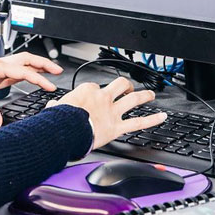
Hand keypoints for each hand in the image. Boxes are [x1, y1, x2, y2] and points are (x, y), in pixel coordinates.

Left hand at [0, 53, 62, 128]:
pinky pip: (16, 71)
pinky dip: (28, 73)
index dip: (39, 79)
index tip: (50, 86)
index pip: (23, 71)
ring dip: (37, 66)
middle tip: (58, 70)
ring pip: (22, 63)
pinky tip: (33, 78)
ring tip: (51, 71)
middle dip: (44, 64)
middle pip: (27, 59)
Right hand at [46, 77, 166, 148]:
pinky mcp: (117, 127)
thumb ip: (57, 105)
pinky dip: (153, 119)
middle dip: (127, 85)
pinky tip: (162, 117)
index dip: (97, 91)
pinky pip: (139, 122)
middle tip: (129, 87)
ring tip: (150, 95)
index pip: (95, 86)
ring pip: (133, 98)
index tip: (96, 95)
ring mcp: (112, 111)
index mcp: (87, 91)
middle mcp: (102, 98)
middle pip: (119, 85)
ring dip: (144, 95)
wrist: (65, 129)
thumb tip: (53, 106)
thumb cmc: (60, 119)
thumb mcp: (55, 107)